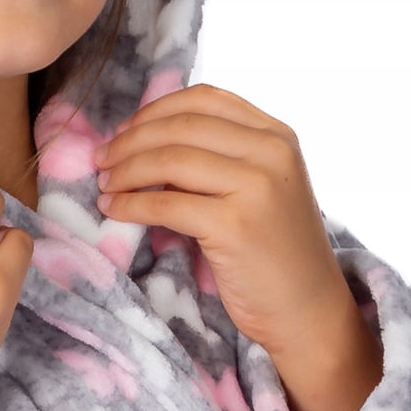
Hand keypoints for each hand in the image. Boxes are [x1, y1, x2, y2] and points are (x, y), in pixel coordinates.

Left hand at [98, 85, 381, 410]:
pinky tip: (113, 210)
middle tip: (101, 159)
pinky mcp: (234, 225)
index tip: (125, 131)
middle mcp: (271, 153)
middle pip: (181, 127)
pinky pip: (165, 203)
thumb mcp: (264, 188)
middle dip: (130, 140)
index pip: (204, 99)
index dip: (154, 110)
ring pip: (169, 160)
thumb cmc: (279, 254)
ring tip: (104, 185)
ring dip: (125, 171)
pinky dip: (131, 204)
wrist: (309, 312)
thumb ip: (224, 156)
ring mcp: (255, 187)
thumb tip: (148, 138)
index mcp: (278, 136)